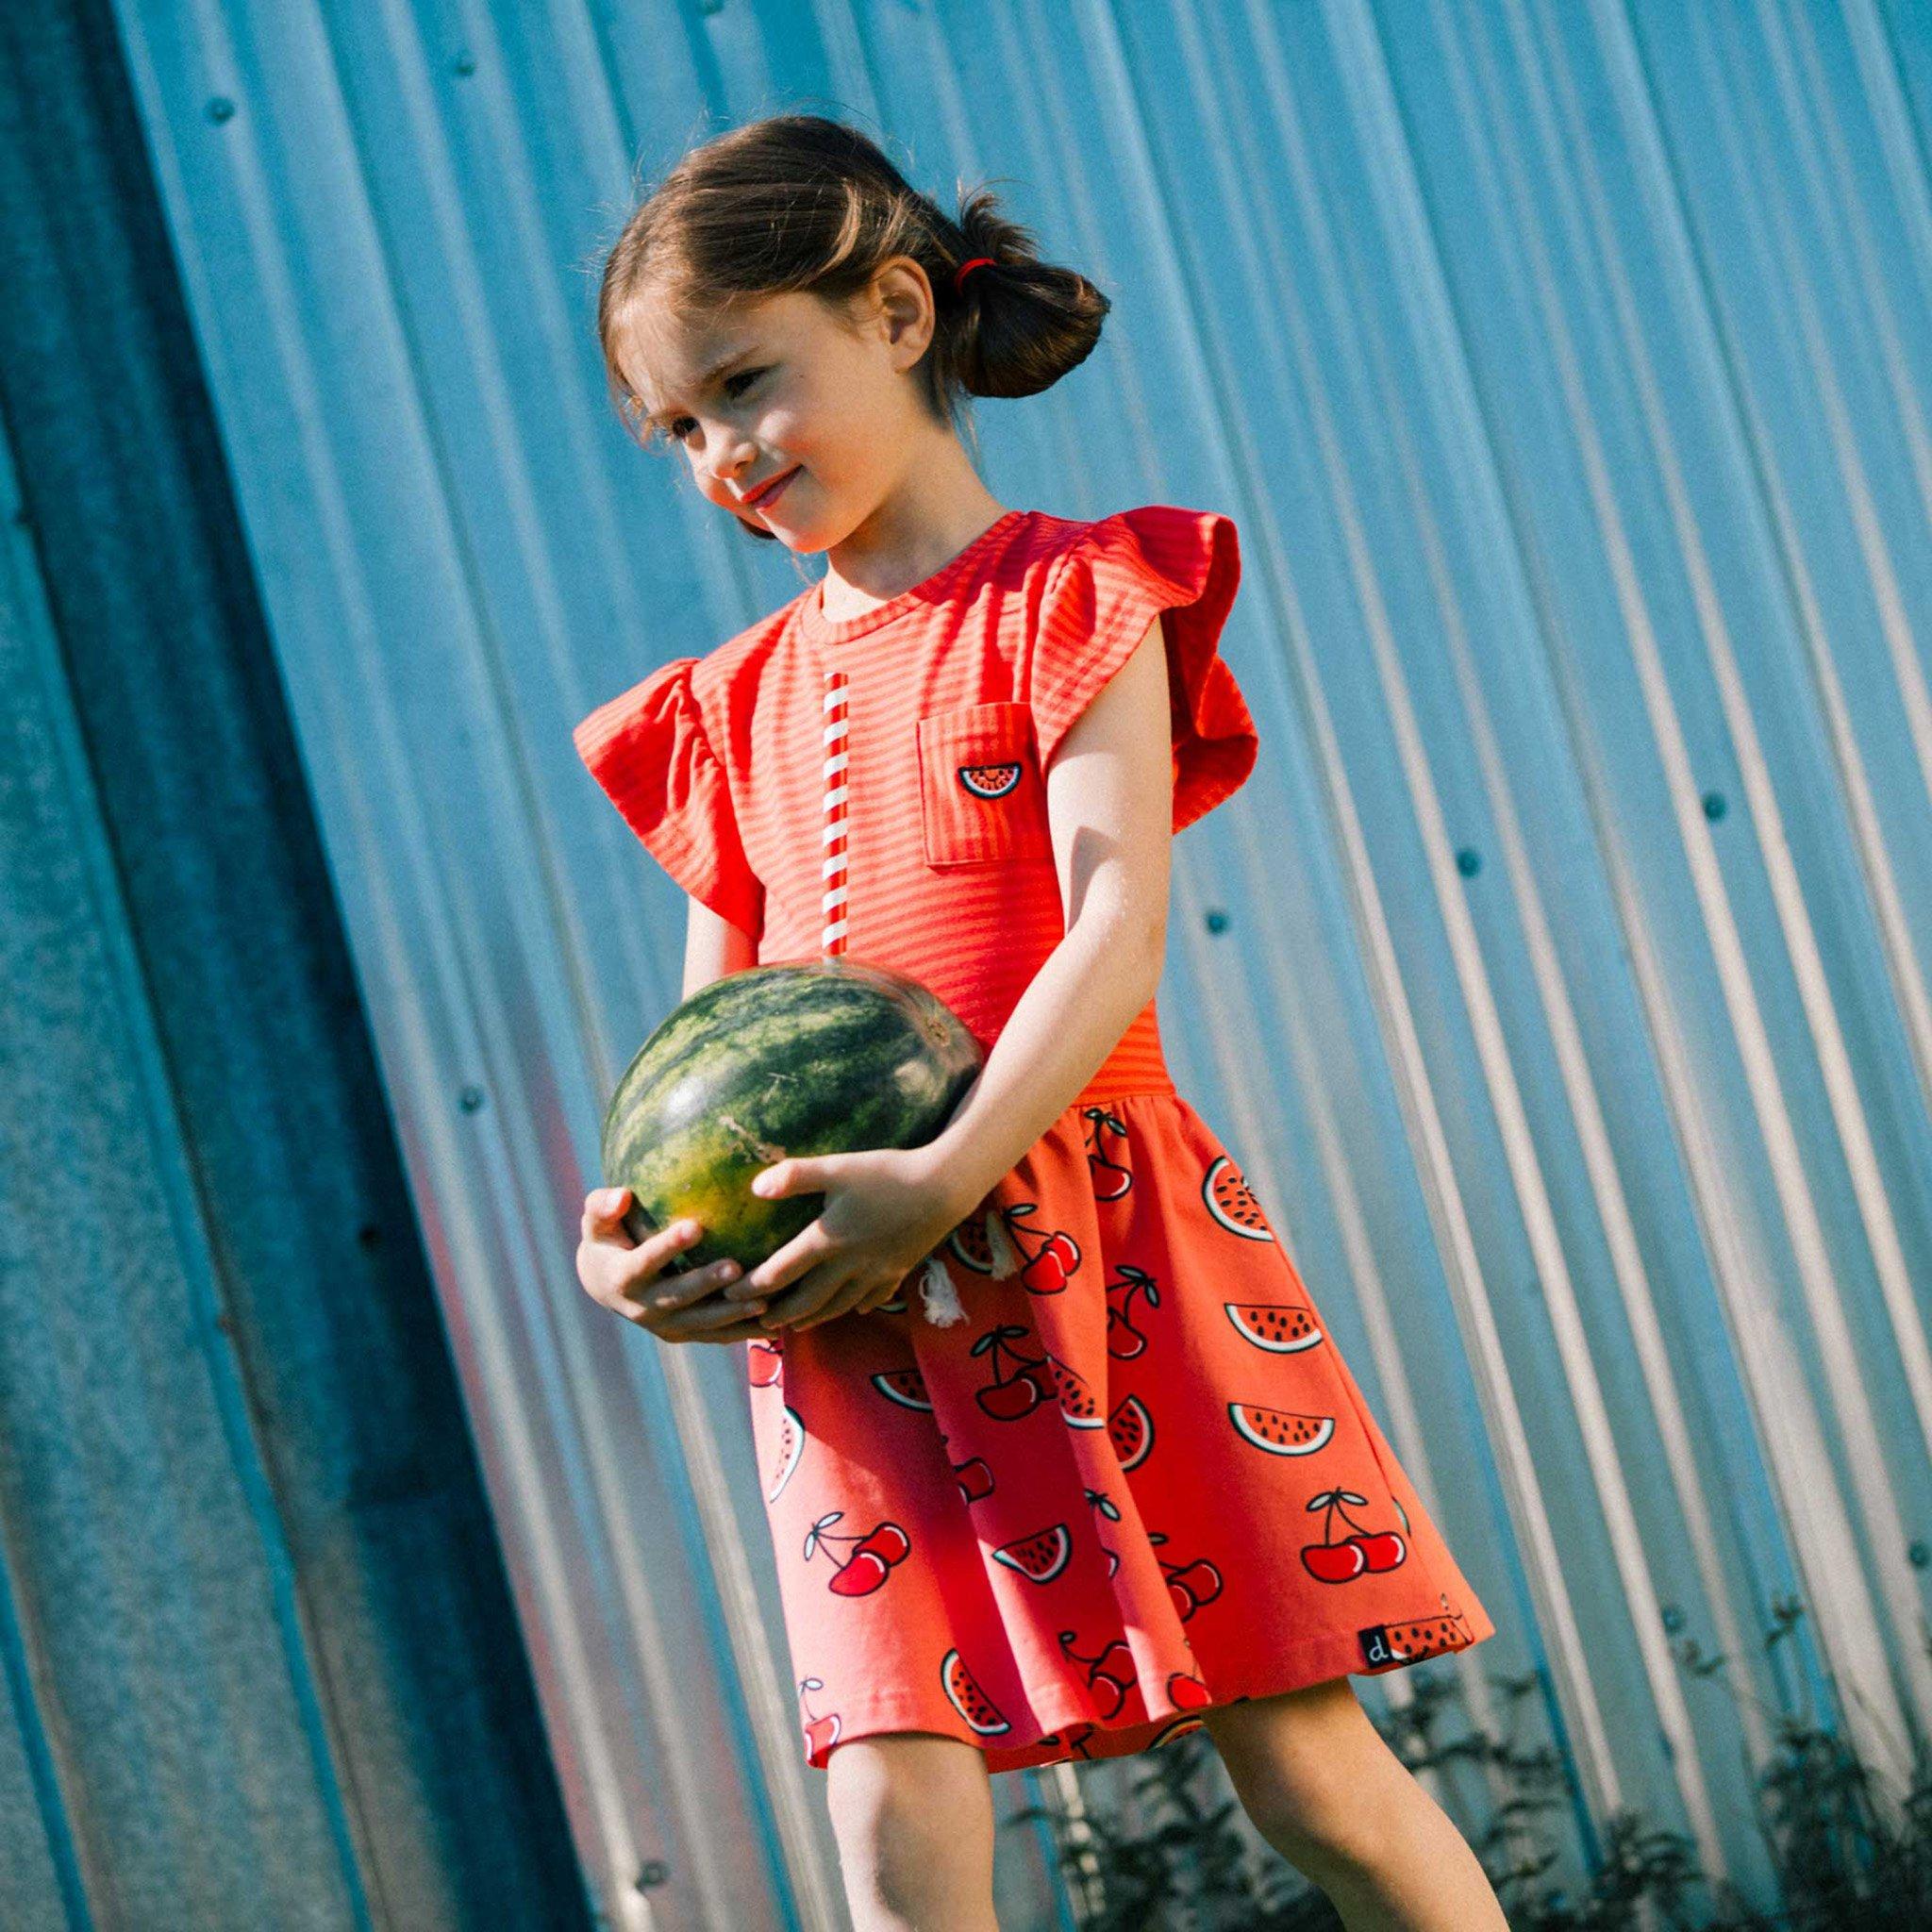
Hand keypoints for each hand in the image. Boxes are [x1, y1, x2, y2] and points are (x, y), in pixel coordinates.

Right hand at [575, 1187, 772, 1343]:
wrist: (606, 1284)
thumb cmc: (607, 1237)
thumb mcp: (596, 1220)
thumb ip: (602, 1205)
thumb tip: (621, 1195)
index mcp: (622, 1278)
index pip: (645, 1262)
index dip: (668, 1246)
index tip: (694, 1226)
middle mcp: (643, 1308)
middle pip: (678, 1297)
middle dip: (706, 1283)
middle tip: (736, 1267)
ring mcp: (665, 1326)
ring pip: (701, 1322)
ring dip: (731, 1313)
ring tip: (764, 1300)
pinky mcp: (684, 1334)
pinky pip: (716, 1335)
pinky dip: (743, 1332)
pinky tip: (775, 1324)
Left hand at [721, 1147, 967, 1333]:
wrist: (944, 1188)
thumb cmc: (887, 1173)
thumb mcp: (838, 1167)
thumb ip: (795, 1176)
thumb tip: (755, 1188)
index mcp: (828, 1239)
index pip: (781, 1272)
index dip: (752, 1287)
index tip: (730, 1295)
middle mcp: (849, 1265)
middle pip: (807, 1300)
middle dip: (780, 1314)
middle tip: (758, 1321)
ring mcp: (876, 1273)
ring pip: (838, 1307)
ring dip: (813, 1318)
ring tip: (796, 1324)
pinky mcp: (898, 1272)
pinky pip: (872, 1299)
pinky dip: (855, 1308)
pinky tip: (851, 1309)